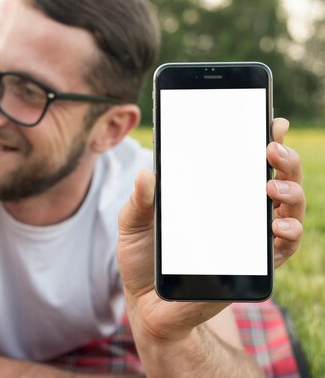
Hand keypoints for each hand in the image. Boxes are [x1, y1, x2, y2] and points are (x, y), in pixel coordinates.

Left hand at [116, 118, 305, 342]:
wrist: (146, 303)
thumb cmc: (143, 257)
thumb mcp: (134, 223)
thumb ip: (139, 201)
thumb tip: (146, 174)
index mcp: (212, 194)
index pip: (243, 162)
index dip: (261, 140)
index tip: (270, 121)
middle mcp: (237, 212)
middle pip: (275, 179)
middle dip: (284, 159)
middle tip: (272, 146)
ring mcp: (248, 238)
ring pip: (287, 209)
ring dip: (291, 192)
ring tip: (272, 184)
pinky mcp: (252, 265)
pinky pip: (282, 248)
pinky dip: (289, 233)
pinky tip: (279, 225)